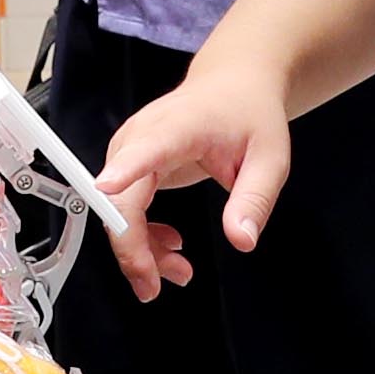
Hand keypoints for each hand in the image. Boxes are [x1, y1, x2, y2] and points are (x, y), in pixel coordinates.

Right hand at [94, 60, 297, 299]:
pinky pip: (124, 210)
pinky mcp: (129, 164)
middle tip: (154, 287)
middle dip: (132, 248)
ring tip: (180, 271)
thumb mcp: (269, 158)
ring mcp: (130, 151)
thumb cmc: (248, 114)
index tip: (105, 188)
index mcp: (177, 128)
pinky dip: (143, 237)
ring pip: (117, 212)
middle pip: (120, 199)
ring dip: (140, 249)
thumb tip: (241, 239)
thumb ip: (254, 199)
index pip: (143, 149)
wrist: (232, 86)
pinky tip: (170, 247)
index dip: (123, 171)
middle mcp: (142, 137)